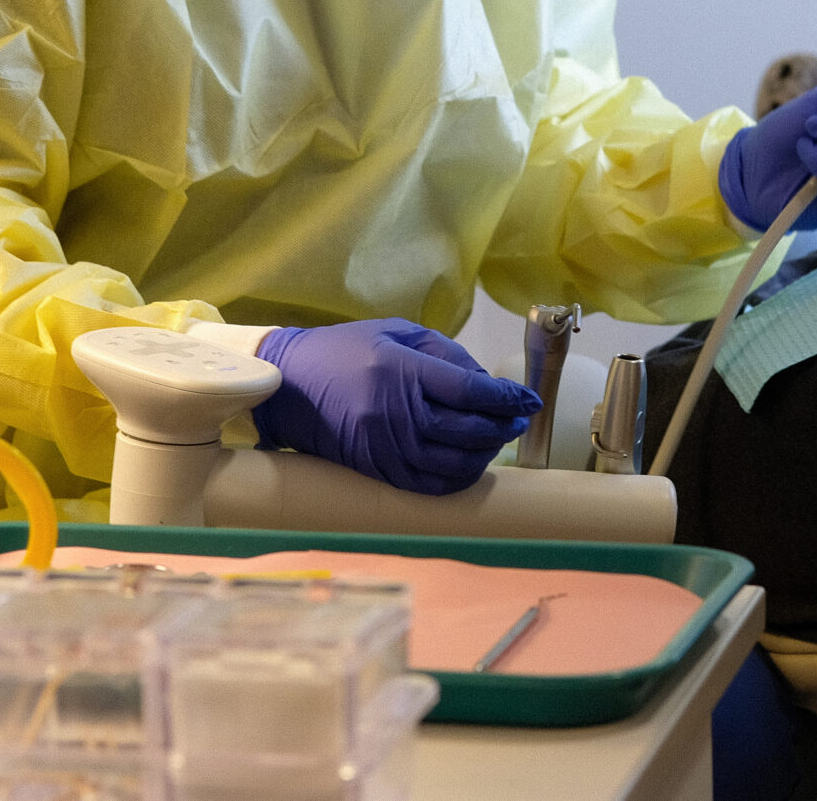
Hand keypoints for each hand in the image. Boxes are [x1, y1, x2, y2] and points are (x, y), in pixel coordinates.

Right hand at [252, 319, 541, 495]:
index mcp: (400, 369)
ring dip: (484, 454)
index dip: (506, 397)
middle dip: (502, 426)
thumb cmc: (345, 350)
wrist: (289, 385)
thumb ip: (444, 353)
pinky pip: (427, 485)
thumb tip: (488, 383)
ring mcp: (384, 446)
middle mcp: (394, 412)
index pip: (469, 391)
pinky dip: (456, 479)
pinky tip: (468, 465)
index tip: (527, 399)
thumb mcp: (395, 332)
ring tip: (495, 440)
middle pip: (467, 430)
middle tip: (517, 419)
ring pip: (453, 463)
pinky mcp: (375, 470)